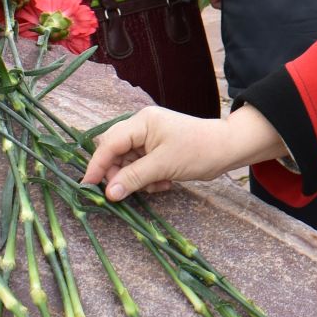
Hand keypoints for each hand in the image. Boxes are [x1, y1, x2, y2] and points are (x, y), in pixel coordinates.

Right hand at [84, 104, 284, 199]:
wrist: (228, 150)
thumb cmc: (198, 151)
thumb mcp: (163, 166)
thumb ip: (134, 178)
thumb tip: (109, 194)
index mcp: (142, 122)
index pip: (109, 143)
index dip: (97, 165)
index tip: (88, 185)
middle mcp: (142, 127)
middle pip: (115, 152)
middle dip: (120, 174)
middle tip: (127, 191)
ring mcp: (150, 139)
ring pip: (127, 163)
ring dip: (137, 179)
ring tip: (156, 186)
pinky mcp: (157, 151)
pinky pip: (141, 167)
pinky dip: (148, 179)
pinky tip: (164, 183)